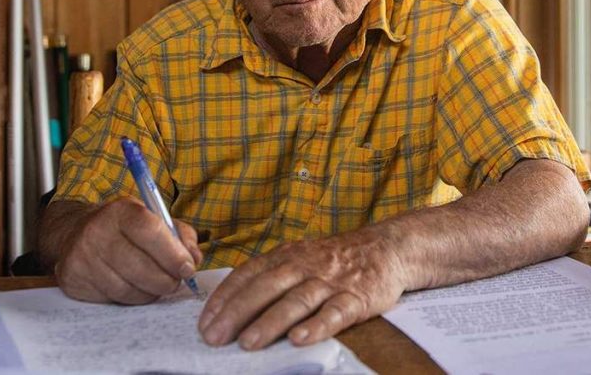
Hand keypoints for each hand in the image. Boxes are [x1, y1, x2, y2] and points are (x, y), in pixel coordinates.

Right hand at [53, 198, 201, 304]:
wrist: (75, 234)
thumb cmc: (123, 228)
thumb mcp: (152, 219)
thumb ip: (179, 235)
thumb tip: (194, 258)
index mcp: (121, 211)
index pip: (150, 231)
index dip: (173, 254)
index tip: (188, 268)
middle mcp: (97, 232)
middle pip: (140, 267)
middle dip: (166, 280)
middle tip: (175, 282)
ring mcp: (83, 257)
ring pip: (127, 289)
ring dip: (150, 292)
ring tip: (157, 285)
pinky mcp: (74, 280)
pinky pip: (112, 299)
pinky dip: (131, 298)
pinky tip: (135, 287)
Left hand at [198, 229, 406, 349]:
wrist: (385, 248)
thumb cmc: (334, 259)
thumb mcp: (299, 257)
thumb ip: (270, 276)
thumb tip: (231, 306)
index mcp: (286, 256)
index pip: (248, 274)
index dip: (224, 298)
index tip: (205, 322)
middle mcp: (304, 266)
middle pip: (266, 288)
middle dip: (237, 313)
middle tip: (215, 337)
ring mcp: (330, 282)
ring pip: (296, 301)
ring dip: (270, 322)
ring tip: (248, 343)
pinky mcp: (356, 298)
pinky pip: (334, 313)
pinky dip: (316, 327)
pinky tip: (299, 340)